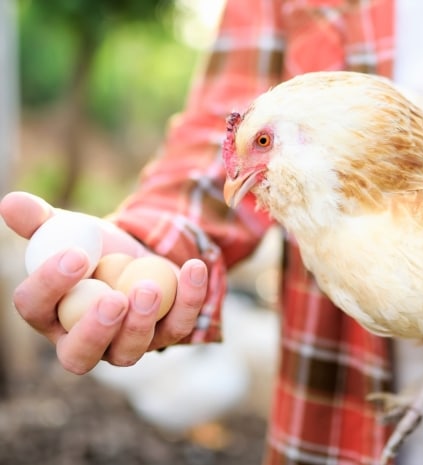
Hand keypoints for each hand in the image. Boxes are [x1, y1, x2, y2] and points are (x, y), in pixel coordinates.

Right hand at [0, 191, 208, 373]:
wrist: (138, 253)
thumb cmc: (93, 247)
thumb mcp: (69, 229)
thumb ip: (40, 220)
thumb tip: (11, 203)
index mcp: (48, 313)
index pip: (36, 308)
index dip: (50, 284)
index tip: (76, 255)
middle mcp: (82, 339)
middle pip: (79, 355)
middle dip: (95, 331)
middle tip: (113, 300)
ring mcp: (125, 344)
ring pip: (129, 351)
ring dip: (140, 322)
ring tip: (148, 286)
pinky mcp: (164, 334)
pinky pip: (177, 326)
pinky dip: (188, 299)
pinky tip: (193, 267)